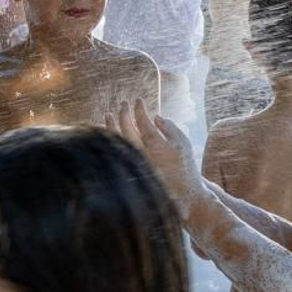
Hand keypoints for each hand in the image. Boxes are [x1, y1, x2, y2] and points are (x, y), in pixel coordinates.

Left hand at [109, 99, 200, 216]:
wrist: (182, 191)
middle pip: (128, 129)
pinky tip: (108, 134)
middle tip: (124, 103)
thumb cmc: (184, 164)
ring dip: (111, 126)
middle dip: (124, 114)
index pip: (143, 122)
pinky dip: (111, 142)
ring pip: (118, 142)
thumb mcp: (183, 143)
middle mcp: (143, 154)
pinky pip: (117, 153)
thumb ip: (170, 128)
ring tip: (108, 114)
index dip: (139, 109)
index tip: (138, 100)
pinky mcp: (131, 170)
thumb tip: (155, 117)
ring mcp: (135, 163)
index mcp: (157, 146)